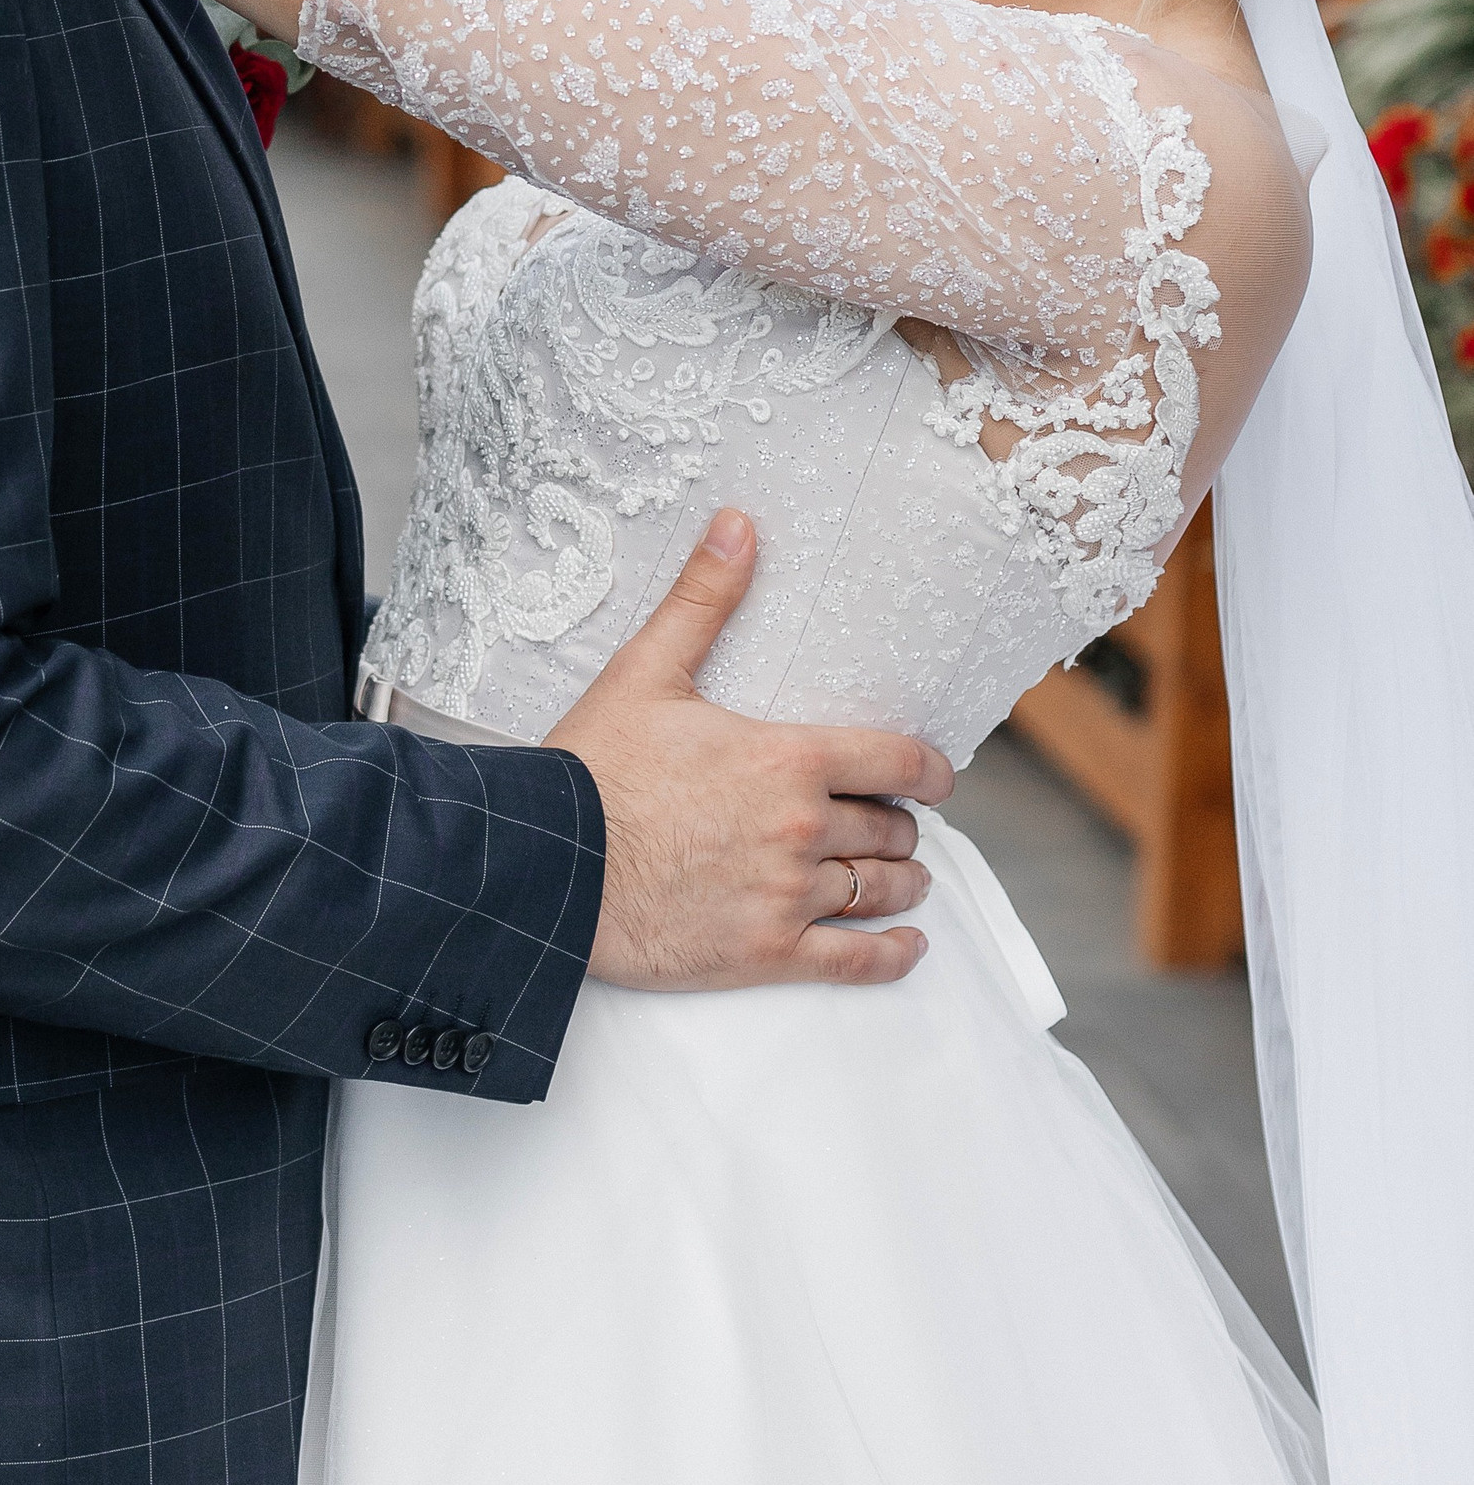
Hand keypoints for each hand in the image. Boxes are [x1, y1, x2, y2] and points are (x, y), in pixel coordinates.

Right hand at [545, 511, 953, 991]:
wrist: (547, 864)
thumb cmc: (592, 768)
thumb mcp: (647, 671)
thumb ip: (704, 600)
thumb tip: (740, 525)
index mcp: (787, 759)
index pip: (894, 760)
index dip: (929, 769)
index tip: (938, 776)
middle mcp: (802, 828)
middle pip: (889, 828)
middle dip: (900, 824)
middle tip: (895, 824)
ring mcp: (787, 896)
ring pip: (878, 890)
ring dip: (902, 882)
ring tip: (906, 878)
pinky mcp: (765, 953)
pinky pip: (854, 960)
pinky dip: (891, 954)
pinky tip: (908, 945)